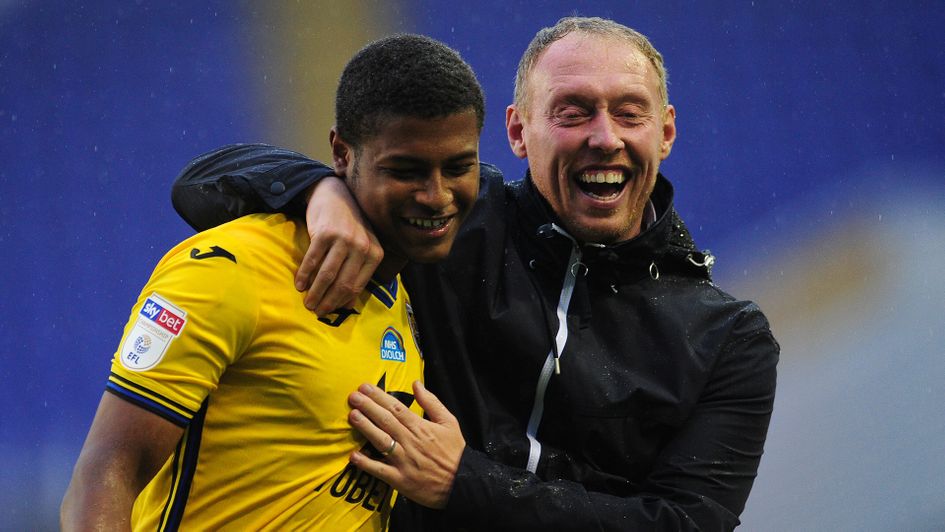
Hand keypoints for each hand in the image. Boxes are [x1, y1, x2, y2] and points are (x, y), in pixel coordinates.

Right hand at [295, 177, 382, 314]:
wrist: (334, 194)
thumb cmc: (349, 226)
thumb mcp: (362, 246)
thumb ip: (359, 270)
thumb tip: (349, 304)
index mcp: (375, 253)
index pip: (357, 286)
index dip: (342, 302)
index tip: (330, 311)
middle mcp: (362, 246)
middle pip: (343, 284)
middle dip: (328, 301)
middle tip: (316, 311)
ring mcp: (344, 239)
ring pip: (327, 275)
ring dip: (315, 293)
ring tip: (307, 303)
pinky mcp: (325, 233)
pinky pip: (312, 260)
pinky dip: (305, 276)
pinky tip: (299, 285)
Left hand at [347, 381, 464, 508]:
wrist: (462, 483)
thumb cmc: (454, 452)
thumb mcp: (449, 422)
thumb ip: (432, 402)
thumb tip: (416, 383)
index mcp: (421, 427)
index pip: (396, 408)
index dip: (379, 397)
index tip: (365, 387)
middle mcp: (410, 442)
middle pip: (386, 421)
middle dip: (367, 407)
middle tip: (352, 396)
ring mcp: (403, 461)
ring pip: (381, 441)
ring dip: (365, 428)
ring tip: (352, 415)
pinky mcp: (400, 479)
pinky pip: (380, 470)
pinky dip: (366, 463)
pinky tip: (353, 455)